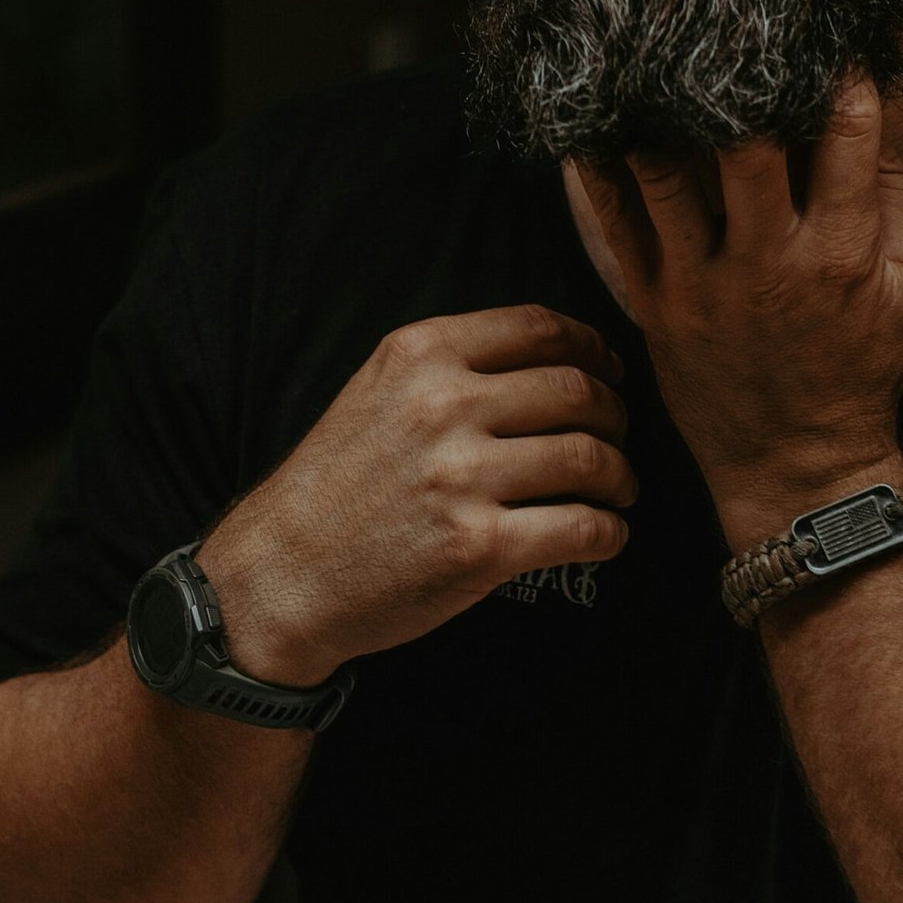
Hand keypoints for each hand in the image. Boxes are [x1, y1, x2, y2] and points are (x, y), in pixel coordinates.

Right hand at [196, 306, 634, 683]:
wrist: (281, 575)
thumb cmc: (336, 484)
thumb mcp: (377, 391)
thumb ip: (453, 365)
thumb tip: (558, 360)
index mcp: (422, 354)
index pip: (540, 328)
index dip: (594, 348)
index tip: (612, 371)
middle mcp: (443, 405)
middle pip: (578, 391)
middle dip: (615, 416)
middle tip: (617, 439)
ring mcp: (462, 477)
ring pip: (591, 458)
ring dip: (620, 477)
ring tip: (617, 491)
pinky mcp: (479, 546)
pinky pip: (584, 528)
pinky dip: (609, 533)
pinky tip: (603, 536)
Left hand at [575, 80, 902, 551]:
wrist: (796, 465)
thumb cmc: (863, 368)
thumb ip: (899, 201)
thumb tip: (870, 115)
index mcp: (842, 253)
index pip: (845, 139)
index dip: (835, 79)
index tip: (820, 43)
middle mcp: (769, 263)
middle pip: (744, 146)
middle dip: (734, 81)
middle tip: (719, 28)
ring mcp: (703, 283)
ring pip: (665, 174)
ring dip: (653, 109)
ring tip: (645, 53)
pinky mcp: (654, 301)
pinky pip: (614, 220)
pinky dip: (598, 166)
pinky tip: (590, 118)